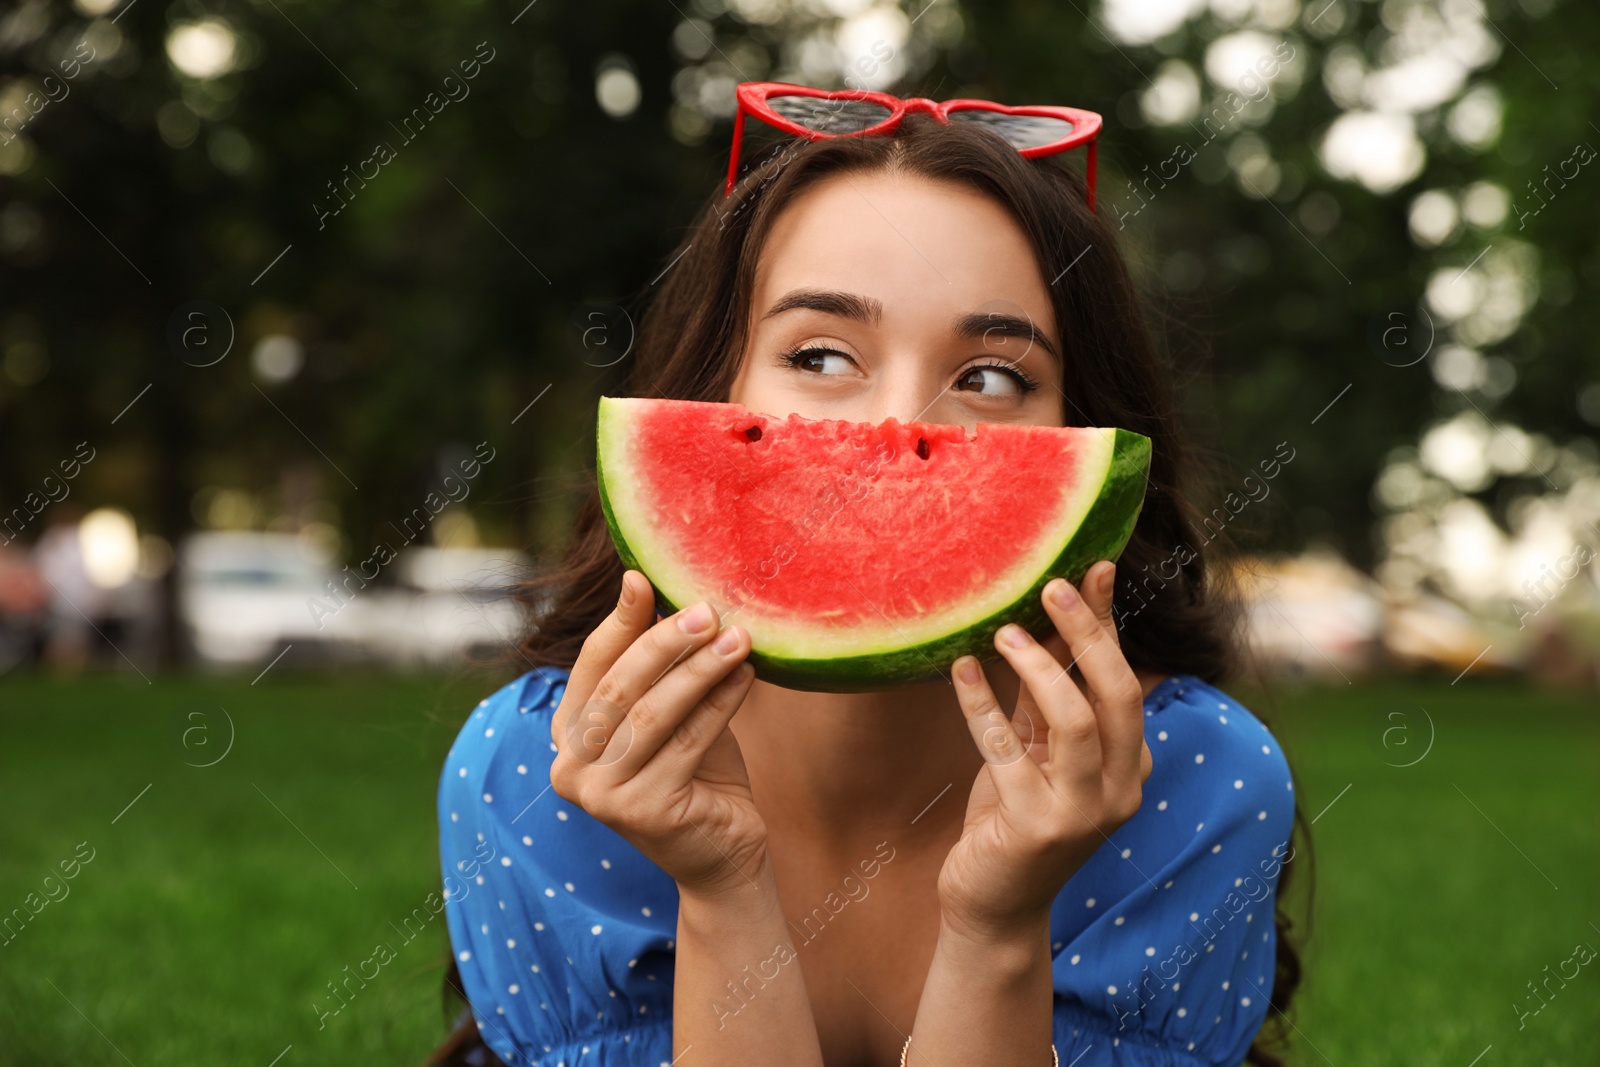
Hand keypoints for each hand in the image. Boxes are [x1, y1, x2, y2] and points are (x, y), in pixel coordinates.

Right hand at [549, 569, 768, 899]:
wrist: (722, 854)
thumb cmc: (697, 772)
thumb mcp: (671, 713)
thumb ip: (661, 668)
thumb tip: (671, 591)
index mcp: (568, 734)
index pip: (592, 664)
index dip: (618, 621)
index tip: (641, 576)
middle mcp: (570, 766)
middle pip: (620, 686)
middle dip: (666, 642)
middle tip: (708, 609)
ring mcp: (601, 794)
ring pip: (654, 713)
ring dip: (701, 669)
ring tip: (739, 637)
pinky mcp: (641, 811)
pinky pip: (688, 741)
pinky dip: (721, 703)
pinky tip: (747, 676)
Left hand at [936, 560, 1153, 939]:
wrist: (993, 904)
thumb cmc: (1013, 815)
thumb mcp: (1038, 749)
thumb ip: (1048, 692)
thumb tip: (1048, 616)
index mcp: (1130, 764)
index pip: (1126, 679)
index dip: (1107, 623)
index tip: (1093, 567)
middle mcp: (1121, 789)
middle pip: (1117, 695)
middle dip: (1086, 634)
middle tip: (1049, 585)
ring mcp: (1083, 813)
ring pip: (1076, 722)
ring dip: (1038, 667)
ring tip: (1002, 630)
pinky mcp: (1036, 829)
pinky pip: (1006, 751)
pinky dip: (981, 705)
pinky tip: (960, 670)